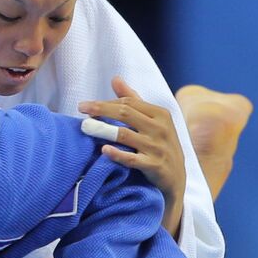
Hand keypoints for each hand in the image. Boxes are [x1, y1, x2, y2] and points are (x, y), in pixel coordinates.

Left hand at [80, 76, 185, 234]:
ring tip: (85, 128)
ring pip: (125, 135)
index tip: (85, 105)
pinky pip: (132, 159)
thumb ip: (133, 100)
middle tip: (81, 108)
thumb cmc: (159, 145)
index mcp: (160, 114)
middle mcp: (160, 128)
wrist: (176, 178)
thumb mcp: (152, 121)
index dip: (105, 103)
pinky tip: (103, 150)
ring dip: (103, 130)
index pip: (128, 102)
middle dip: (101, 109)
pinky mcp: (154, 166)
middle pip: (125, 114)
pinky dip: (117, 154)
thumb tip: (115, 79)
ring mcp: (157, 148)